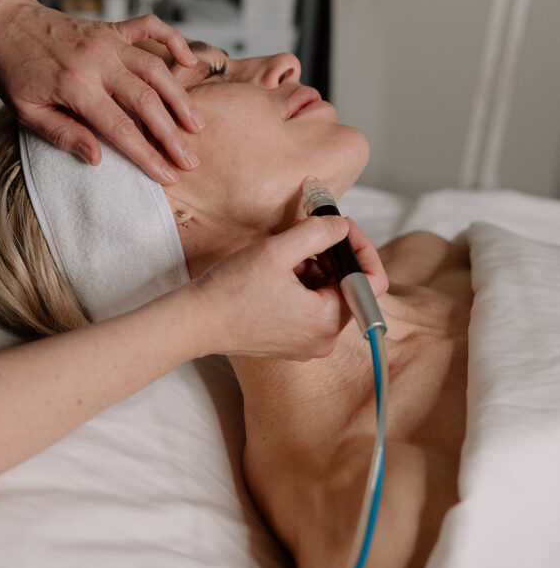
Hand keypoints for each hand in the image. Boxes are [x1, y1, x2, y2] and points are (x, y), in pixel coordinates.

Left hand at [0, 0, 202, 182]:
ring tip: (196, 124)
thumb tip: (97, 157)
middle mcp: (97, 61)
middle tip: (190, 159)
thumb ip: (62, 133)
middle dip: (172, 134)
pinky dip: (174, 40)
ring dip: (179, 97)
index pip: (120, 127)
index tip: (167, 174)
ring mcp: (107, 40)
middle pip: (146, 101)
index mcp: (74, 85)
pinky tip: (189, 60)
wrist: (3, 20)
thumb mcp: (25, 110)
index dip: (147, 155)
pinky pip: (150, 27)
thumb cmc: (12, 68)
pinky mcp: (111, 27)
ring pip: (156, 69)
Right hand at [189, 215, 388, 359]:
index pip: (371, 282)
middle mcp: (323, 339)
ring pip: (327, 292)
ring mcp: (307, 342)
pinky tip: (276, 269)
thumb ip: (318, 232)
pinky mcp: (290, 339)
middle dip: (331, 253)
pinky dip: (300, 281)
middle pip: (347, 285)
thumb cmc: (231, 290)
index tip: (341, 226)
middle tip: (306, 230)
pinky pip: (310, 305)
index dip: (362, 247)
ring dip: (313, 265)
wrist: (195, 321)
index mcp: (327, 322)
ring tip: (284, 251)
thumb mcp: (278, 250)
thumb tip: (341, 226)